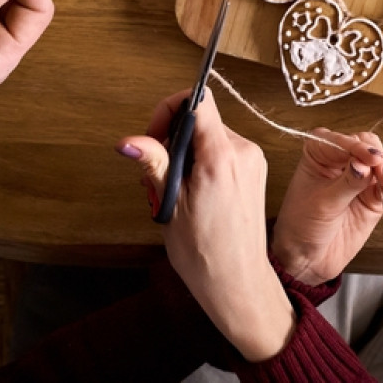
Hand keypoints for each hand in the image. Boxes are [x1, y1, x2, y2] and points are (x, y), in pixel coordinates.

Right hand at [118, 89, 294, 362]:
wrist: (238, 282)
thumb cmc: (203, 252)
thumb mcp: (170, 206)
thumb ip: (154, 164)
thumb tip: (128, 140)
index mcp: (221, 156)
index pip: (198, 100)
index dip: (169, 109)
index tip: (153, 136)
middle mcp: (243, 151)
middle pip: (201, 120)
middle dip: (172, 140)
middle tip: (157, 177)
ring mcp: (252, 160)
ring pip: (210, 136)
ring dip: (186, 154)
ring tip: (174, 191)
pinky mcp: (255, 171)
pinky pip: (223, 151)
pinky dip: (203, 163)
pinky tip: (192, 193)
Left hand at [272, 128, 382, 285]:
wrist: (308, 258)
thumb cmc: (302, 226)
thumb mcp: (323, 204)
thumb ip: (347, 183)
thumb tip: (365, 165)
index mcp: (320, 152)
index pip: (346, 141)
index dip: (361, 149)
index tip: (374, 159)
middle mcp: (342, 158)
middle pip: (371, 147)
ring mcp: (360, 175)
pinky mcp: (373, 194)